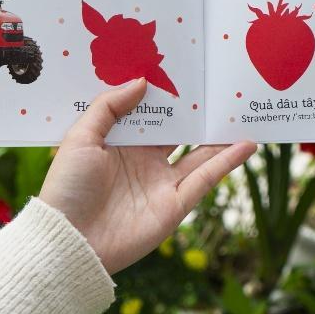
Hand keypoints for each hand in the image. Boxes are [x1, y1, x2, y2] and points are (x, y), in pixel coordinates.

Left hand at [39, 78, 256, 274]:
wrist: (69, 241)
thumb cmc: (67, 187)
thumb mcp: (81, 137)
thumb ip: (109, 107)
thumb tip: (142, 81)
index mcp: (122, 144)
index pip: (150, 115)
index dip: (166, 96)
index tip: (184, 71)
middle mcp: (145, 161)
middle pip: (179, 132)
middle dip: (198, 113)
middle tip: (220, 87)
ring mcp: (162, 183)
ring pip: (199, 154)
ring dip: (221, 136)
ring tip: (242, 113)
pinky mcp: (175, 205)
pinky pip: (206, 179)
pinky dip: (227, 162)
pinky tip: (247, 145)